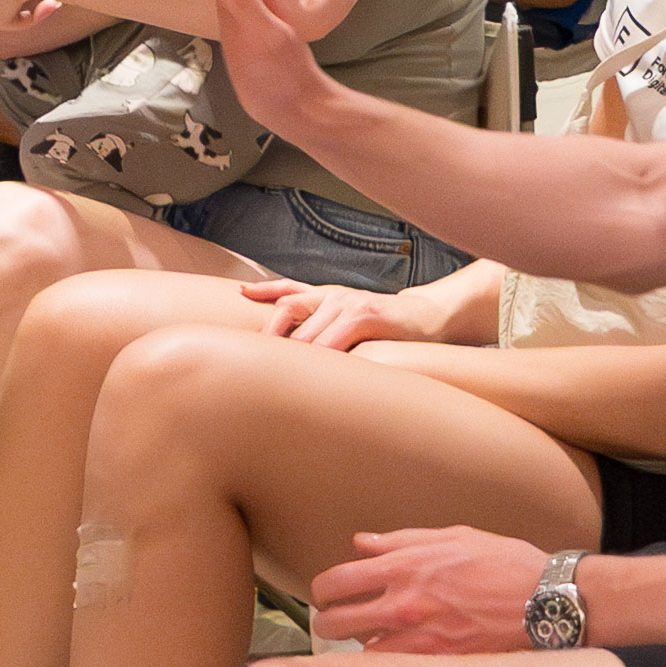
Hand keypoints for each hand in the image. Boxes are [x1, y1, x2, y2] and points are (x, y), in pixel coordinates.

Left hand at [240, 279, 410, 352]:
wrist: (427, 317)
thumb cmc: (386, 327)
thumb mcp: (350, 322)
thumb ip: (325, 331)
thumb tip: (294, 358)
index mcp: (326, 296)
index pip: (286, 292)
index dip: (261, 294)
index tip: (238, 302)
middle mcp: (333, 295)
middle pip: (288, 310)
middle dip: (270, 337)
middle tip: (253, 362)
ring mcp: (349, 302)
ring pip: (308, 330)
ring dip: (294, 353)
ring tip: (277, 374)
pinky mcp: (367, 314)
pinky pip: (336, 336)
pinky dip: (322, 353)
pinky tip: (314, 369)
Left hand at [308, 525, 560, 652]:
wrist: (543, 598)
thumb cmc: (502, 562)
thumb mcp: (451, 537)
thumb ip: (400, 540)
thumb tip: (362, 543)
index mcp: (403, 567)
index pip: (336, 582)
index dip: (321, 591)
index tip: (325, 595)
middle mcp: (405, 603)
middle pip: (337, 622)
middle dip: (326, 624)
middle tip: (332, 624)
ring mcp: (421, 636)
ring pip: (363, 653)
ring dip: (358, 648)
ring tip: (366, 641)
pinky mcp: (440, 661)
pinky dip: (389, 666)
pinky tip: (395, 657)